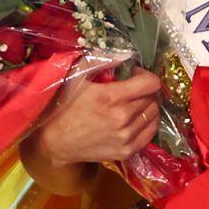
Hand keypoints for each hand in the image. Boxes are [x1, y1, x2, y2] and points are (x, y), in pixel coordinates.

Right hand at [33, 66, 163, 167]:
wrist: (55, 141)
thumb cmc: (64, 105)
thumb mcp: (76, 76)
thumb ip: (101, 61)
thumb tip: (125, 56)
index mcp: (111, 97)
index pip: (150, 84)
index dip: (145, 75)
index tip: (134, 75)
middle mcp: (122, 117)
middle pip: (152, 98)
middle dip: (144, 90)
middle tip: (131, 90)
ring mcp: (126, 137)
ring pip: (153, 115)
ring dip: (146, 106)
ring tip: (133, 104)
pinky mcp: (126, 151)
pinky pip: (150, 133)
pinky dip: (147, 123)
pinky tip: (135, 119)